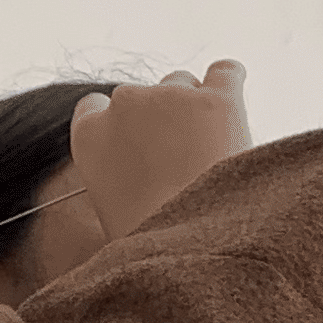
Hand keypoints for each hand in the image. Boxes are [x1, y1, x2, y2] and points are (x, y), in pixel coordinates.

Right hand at [68, 60, 252, 240]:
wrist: (193, 251)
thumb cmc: (150, 244)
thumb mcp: (109, 210)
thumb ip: (115, 172)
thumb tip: (138, 165)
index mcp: (89, 135)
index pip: (97, 106)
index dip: (123, 125)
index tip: (139, 145)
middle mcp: (125, 103)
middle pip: (144, 94)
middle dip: (161, 118)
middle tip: (182, 162)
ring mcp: (171, 96)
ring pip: (185, 85)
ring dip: (195, 110)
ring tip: (210, 156)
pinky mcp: (217, 98)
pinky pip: (225, 72)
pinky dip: (230, 84)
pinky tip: (232, 106)